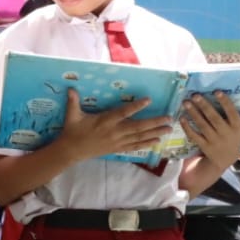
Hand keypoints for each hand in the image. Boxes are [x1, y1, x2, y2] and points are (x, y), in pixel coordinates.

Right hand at [53, 88, 173, 162]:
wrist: (72, 151)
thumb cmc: (73, 131)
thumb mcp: (72, 115)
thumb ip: (73, 101)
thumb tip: (71, 88)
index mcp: (105, 121)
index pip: (124, 113)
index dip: (136, 106)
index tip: (149, 99)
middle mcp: (115, 132)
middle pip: (138, 127)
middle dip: (155, 123)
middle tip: (169, 118)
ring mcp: (118, 142)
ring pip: (140, 137)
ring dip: (155, 133)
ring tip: (168, 129)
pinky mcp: (118, 149)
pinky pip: (135, 146)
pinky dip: (146, 144)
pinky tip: (157, 141)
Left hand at [180, 91, 239, 169]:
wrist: (224, 161)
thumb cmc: (238, 139)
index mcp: (238, 129)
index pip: (232, 114)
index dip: (225, 103)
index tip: (217, 92)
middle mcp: (226, 135)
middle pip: (214, 119)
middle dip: (204, 106)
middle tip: (195, 95)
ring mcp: (214, 141)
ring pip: (203, 126)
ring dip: (193, 113)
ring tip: (186, 102)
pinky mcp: (203, 146)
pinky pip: (194, 135)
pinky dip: (187, 127)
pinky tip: (182, 117)